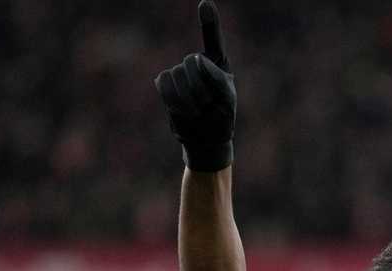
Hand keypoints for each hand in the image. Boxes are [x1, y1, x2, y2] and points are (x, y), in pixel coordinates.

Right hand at [155, 0, 235, 171]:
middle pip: (191, 62)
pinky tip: (182, 109)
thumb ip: (217, 78)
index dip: (209, 21)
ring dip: (188, 97)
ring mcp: (180, 72)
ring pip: (176, 73)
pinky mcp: (166, 84)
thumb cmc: (222, 117)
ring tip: (198, 110)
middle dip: (200, 87)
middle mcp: (197, 63)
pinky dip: (172, 97)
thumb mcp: (227, 99)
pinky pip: (163, 82)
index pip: (213, 39)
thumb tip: (197, 58)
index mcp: (218, 63)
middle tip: (208, 105)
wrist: (207, 137)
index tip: (205, 3)